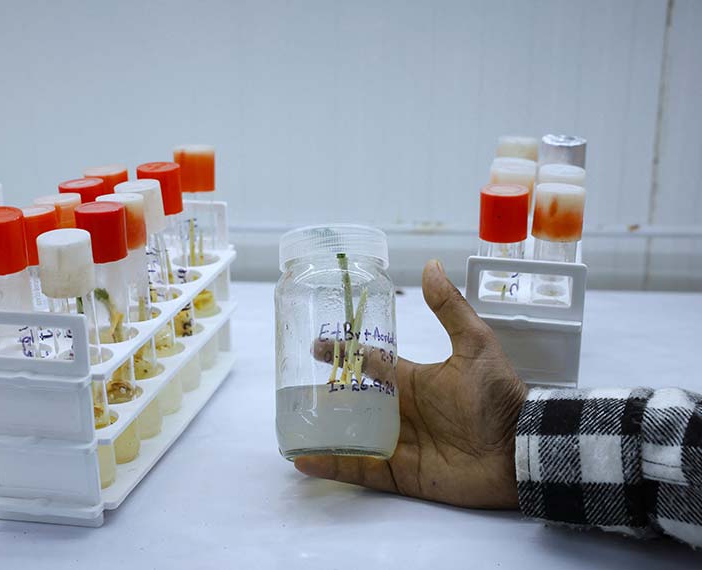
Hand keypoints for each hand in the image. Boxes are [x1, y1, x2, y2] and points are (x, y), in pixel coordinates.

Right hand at [296, 260, 526, 508]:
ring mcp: (398, 443)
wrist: (518, 451)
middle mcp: (402, 411)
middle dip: (326, 396)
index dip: (344, 353)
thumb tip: (431, 265)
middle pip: (355, 401)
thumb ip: (450, 308)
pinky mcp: (400, 473)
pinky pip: (361, 469)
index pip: (370, 363)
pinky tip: (305, 461)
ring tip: (292, 428)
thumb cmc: (497, 396)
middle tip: (294, 392)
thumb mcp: (475, 345)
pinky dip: (332, 466)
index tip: (316, 346)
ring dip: (323, 432)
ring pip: (352, 435)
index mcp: (413, 380)